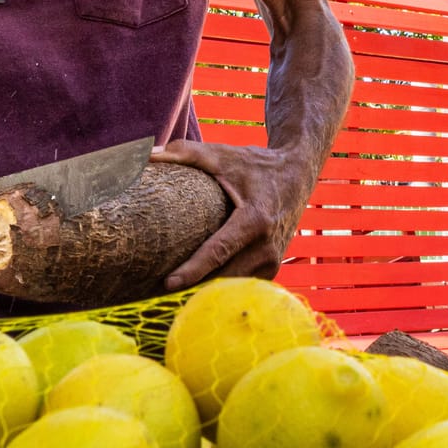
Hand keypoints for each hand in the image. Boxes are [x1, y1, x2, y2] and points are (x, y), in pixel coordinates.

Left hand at [150, 139, 321, 289]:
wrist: (298, 175)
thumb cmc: (256, 165)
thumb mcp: (223, 156)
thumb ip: (186, 153)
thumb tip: (149, 154)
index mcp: (255, 221)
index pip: (219, 252)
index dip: (193, 270)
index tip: (168, 283)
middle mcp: (267, 247)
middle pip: (222, 277)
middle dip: (192, 287)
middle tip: (156, 292)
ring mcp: (272, 262)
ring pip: (231, 285)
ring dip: (205, 291)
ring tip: (173, 294)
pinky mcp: (272, 269)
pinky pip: (241, 285)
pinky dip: (221, 287)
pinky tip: (197, 288)